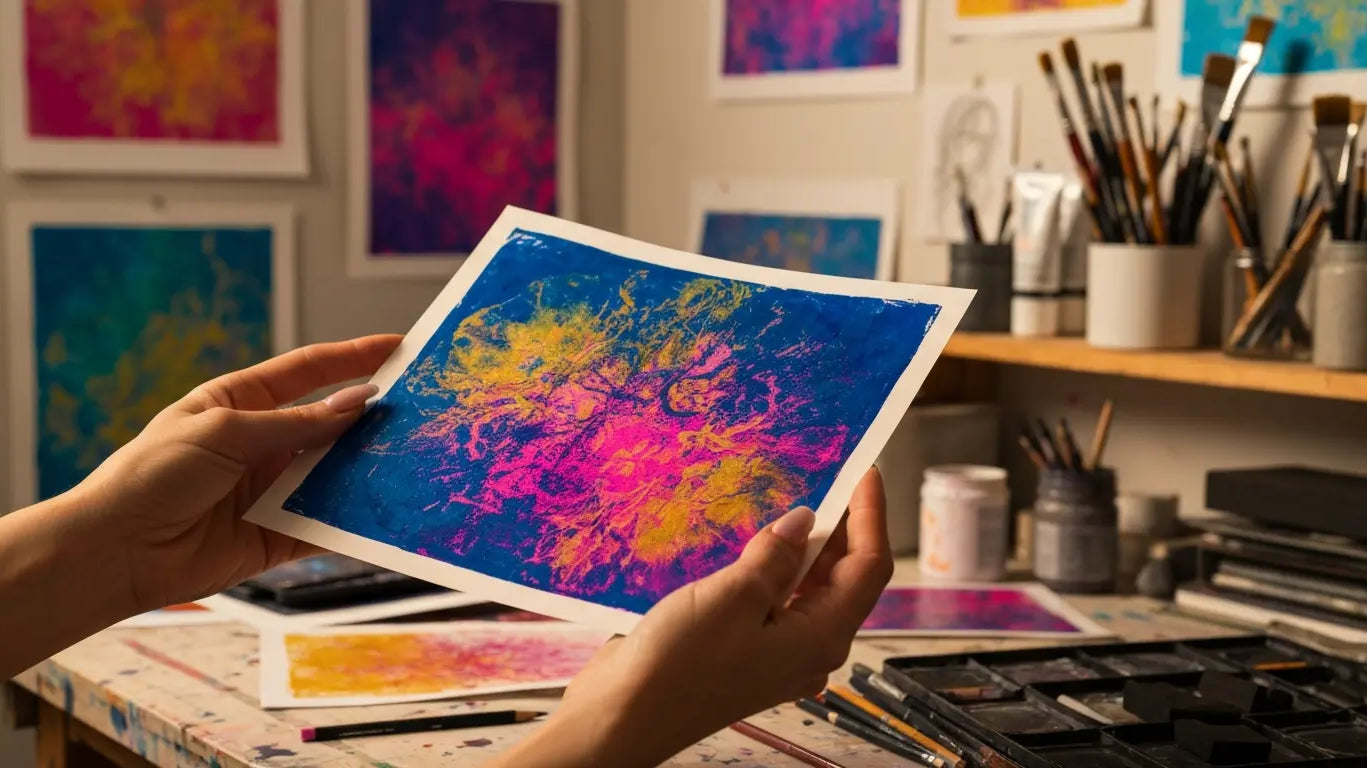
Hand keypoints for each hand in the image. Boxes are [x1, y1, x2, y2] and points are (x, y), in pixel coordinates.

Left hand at [74, 334, 401, 612]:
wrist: (117, 551)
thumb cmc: (153, 475)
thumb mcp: (226, 433)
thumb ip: (297, 423)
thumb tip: (360, 403)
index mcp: (242, 403)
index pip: (310, 371)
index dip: (355, 357)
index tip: (400, 347)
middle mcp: (263, 443)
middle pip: (331, 424)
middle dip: (374, 417)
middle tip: (423, 408)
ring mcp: (274, 489)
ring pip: (336, 473)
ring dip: (370, 467)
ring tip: (416, 457)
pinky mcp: (280, 534)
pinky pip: (328, 523)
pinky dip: (356, 519)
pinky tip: (387, 510)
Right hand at [491, 468, 891, 767]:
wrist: (624, 716)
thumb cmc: (679, 666)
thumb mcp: (733, 597)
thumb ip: (774, 557)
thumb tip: (803, 521)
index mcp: (820, 638)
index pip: (868, 566)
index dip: (871, 515)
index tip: (867, 469)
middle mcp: (808, 648)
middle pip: (843, 578)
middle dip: (841, 526)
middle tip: (830, 474)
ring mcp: (777, 653)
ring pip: (807, 588)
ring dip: (805, 545)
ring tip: (795, 497)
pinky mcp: (746, 651)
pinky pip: (775, 601)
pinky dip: (774, 568)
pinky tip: (755, 542)